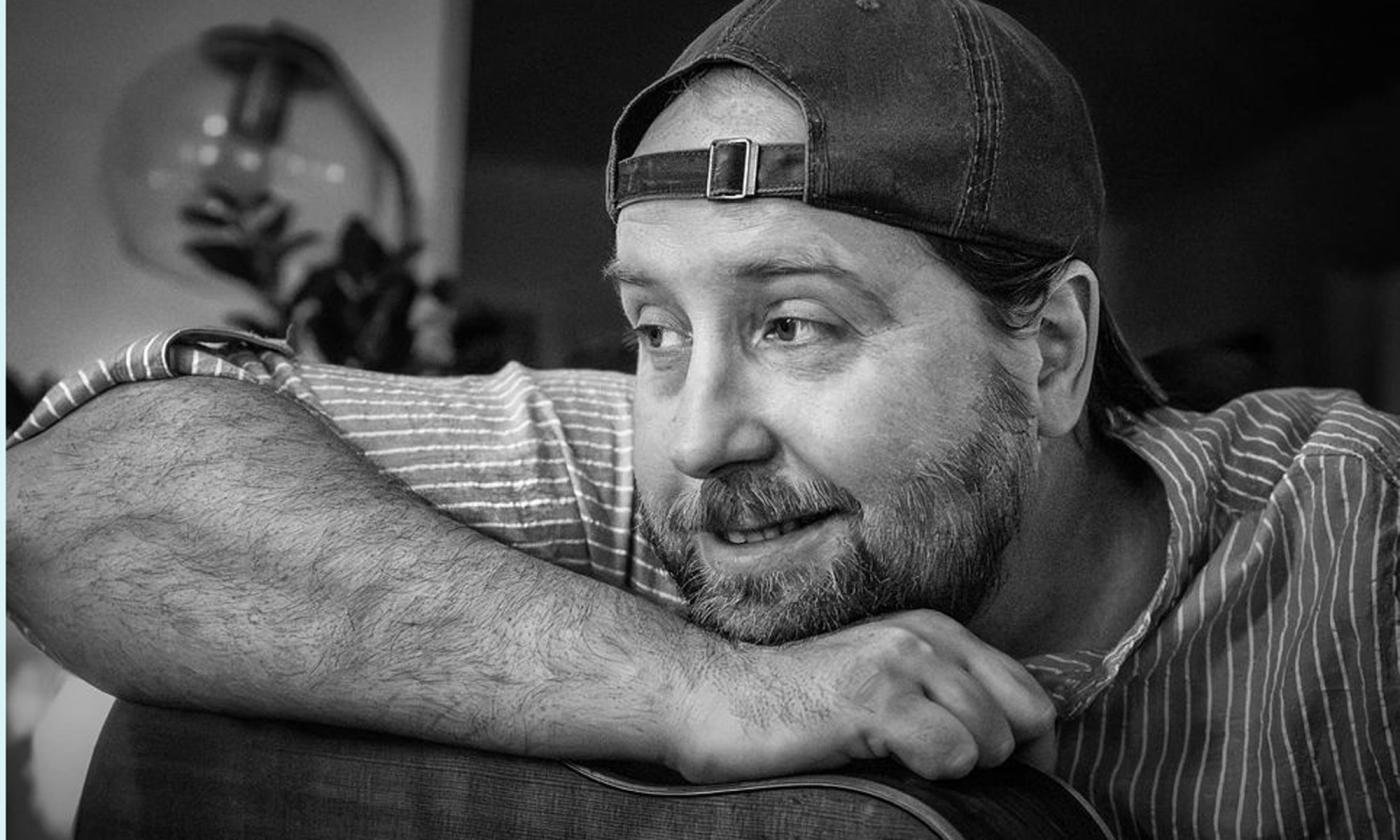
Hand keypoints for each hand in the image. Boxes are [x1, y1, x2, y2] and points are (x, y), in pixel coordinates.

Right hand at [664, 609, 1056, 782]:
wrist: (717, 697)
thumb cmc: (802, 708)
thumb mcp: (888, 685)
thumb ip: (946, 697)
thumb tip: (1015, 753)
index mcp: (938, 631)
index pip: (1034, 699)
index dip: (1027, 752)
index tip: (991, 781)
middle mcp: (928, 636)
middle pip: (1026, 720)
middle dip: (999, 763)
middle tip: (941, 775)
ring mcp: (901, 662)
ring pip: (992, 741)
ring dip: (958, 772)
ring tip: (897, 764)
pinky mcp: (874, 697)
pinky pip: (953, 752)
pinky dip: (932, 774)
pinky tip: (884, 762)